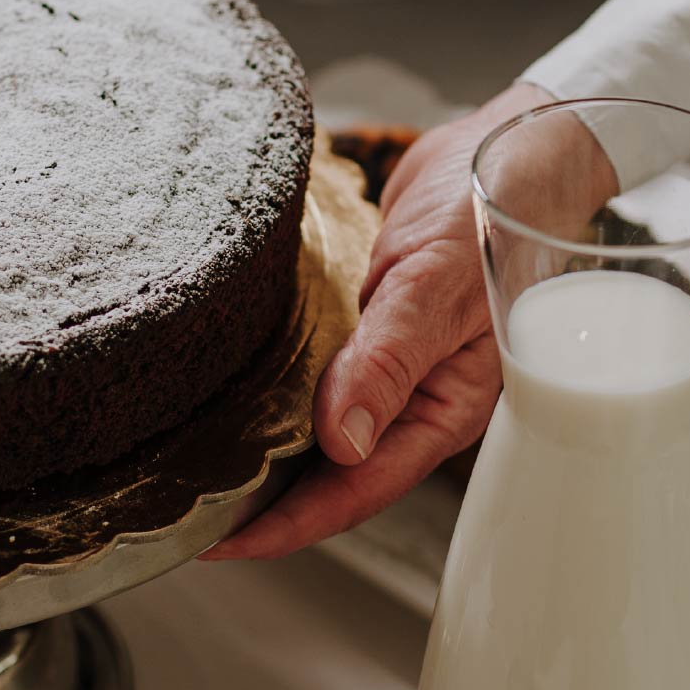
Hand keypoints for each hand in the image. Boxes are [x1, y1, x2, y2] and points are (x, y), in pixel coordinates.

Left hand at [208, 80, 614, 560]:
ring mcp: (389, 369)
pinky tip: (225, 396)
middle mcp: (413, 402)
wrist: (509, 147)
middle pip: (330, 476)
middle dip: (262, 503)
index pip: (356, 490)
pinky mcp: (366, 331)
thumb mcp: (436, 287)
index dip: (287, 524)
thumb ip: (388, 362)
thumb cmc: (493, 213)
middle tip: (180, 513)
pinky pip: (314, 378)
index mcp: (441, 410)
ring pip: (317, 432)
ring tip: (190, 468)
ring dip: (260, 452)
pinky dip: (270, 393)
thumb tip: (340, 443)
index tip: (218, 542)